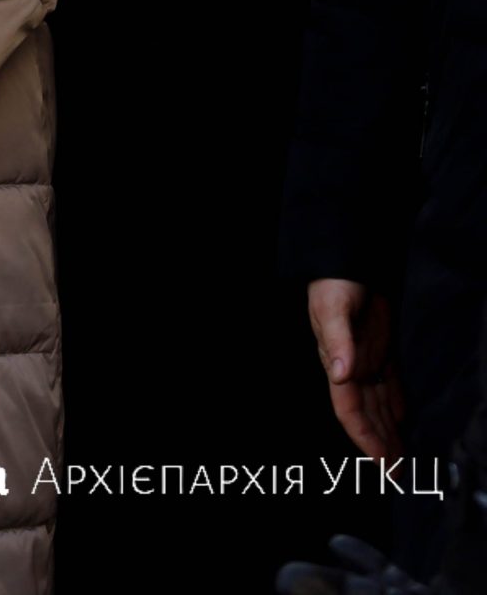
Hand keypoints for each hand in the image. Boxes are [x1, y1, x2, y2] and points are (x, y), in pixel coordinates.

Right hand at [308, 279, 404, 461]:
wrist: (346, 260)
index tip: (382, 465)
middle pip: (367, 416)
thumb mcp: (333, 309)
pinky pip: (389, 384)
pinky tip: (402, 418)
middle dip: (380, 446)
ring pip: (379, 405)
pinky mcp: (379, 349)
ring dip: (389, 431)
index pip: (351, 411)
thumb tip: (340, 375)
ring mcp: (365, 359)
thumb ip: (337, 341)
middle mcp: (351, 368)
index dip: (366, 440)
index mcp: (338, 364)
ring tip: (402, 458)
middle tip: (397, 475)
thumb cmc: (334, 283)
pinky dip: (395, 404)